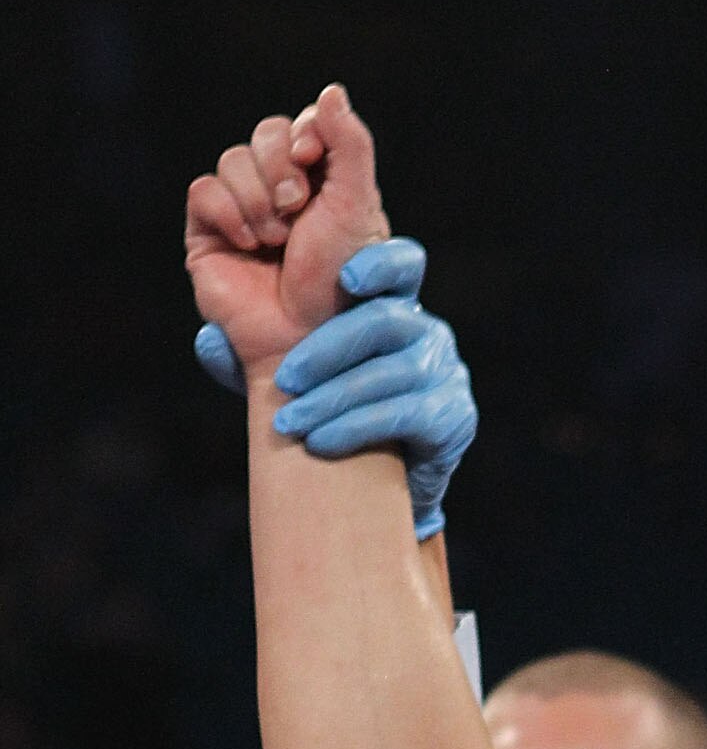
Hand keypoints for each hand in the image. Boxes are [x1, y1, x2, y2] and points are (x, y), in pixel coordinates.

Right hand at [184, 83, 389, 379]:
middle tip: (298, 207)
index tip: (313, 156)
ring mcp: (244, 211)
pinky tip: (250, 245)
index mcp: (324, 183)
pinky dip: (229, 213)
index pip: (304, 125)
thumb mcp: (357, 205)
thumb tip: (332, 90)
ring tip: (278, 240)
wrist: (307, 337)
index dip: (305, 133)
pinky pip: (204, 191)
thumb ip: (349, 144)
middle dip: (280, 166)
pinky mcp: (210, 233)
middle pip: (265, 133)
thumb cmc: (342, 282)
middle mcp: (283, 191)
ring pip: (233, 160)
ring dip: (258, 198)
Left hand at [197, 239, 475, 539]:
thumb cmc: (330, 412)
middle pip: (387, 320)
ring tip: (291, 422)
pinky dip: (358, 427)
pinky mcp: (454, 417)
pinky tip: (322, 441)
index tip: (347, 278)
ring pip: (394, 372)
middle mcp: (426, 331)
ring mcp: (446, 373)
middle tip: (285, 380)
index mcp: (392, 303)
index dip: (381, 263)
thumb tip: (209, 338)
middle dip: (329, 348)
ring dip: (336, 398)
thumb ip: (250, 354)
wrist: (373, 486)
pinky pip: (407, 415)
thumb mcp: (289, 378)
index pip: (403, 263)